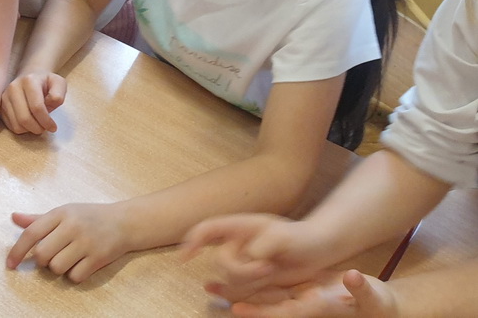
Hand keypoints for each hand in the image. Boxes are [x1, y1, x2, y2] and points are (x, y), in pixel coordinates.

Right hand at [0, 72, 66, 134]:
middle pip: (24, 118)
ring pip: (17, 125)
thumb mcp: (59, 83)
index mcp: (29, 81)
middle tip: (45, 128)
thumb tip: (48, 105)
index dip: (46, 121)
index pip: (36, 107)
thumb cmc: (46, 83)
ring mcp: (4, 98)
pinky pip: (11, 126)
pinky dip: (22, 129)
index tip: (53, 127)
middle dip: (38, 128)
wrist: (30, 76)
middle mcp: (13, 88)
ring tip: (38, 124)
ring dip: (30, 130)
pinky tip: (29, 122)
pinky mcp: (0, 107)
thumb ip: (58, 94)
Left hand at [7, 204, 131, 281]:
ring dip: (58, 268)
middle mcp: (72, 226)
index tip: (10, 264)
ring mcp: (86, 242)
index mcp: (61, 213)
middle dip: (41, 261)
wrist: (125, 222)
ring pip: (57, 267)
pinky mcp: (98, 258)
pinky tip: (81, 264)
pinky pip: (75, 276)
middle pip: (42, 254)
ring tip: (68, 258)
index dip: (17, 250)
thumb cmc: (89, 217)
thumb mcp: (64, 212)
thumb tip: (13, 218)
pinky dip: (74, 275)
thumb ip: (38, 219)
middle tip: (51, 256)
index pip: (32, 233)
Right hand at [184, 213, 324, 303]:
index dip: (193, 241)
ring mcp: (244, 262)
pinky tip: (228, 295)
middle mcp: (237, 245)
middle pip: (220, 262)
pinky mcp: (253, 279)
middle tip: (267, 268)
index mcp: (239, 227)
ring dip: (252, 282)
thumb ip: (264, 244)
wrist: (318, 249)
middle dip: (241, 270)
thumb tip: (250, 256)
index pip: (208, 229)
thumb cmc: (302, 236)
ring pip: (232, 280)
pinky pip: (242, 291)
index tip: (184, 258)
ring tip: (273, 273)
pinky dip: (246, 294)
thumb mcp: (285, 236)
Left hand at [227, 270, 397, 317]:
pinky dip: (252, 283)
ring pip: (264, 296)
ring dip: (238, 292)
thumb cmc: (379, 305)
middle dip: (238, 300)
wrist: (378, 307)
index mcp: (318, 308)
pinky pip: (272, 288)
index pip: (285, 312)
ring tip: (211, 286)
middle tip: (210, 291)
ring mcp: (300, 299)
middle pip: (265, 305)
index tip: (237, 310)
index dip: (261, 312)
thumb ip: (361, 289)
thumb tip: (353, 278)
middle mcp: (303, 306)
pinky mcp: (300, 291)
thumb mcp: (372, 296)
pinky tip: (233, 277)